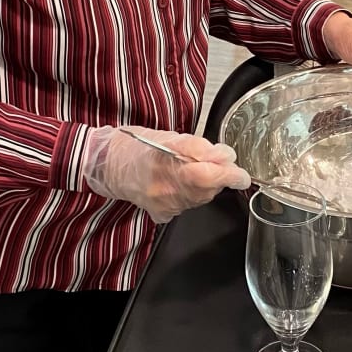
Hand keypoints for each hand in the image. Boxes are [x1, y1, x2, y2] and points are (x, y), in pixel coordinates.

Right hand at [81, 125, 251, 222]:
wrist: (110, 165)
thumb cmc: (138, 144)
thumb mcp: (169, 136)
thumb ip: (198, 147)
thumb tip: (226, 156)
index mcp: (164, 164)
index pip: (206, 175)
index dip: (228, 175)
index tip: (242, 175)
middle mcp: (162, 189)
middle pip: (206, 189)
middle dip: (218, 176)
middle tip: (217, 161)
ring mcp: (161, 205)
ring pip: (200, 199)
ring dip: (206, 185)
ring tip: (193, 169)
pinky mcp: (160, 215)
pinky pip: (187, 205)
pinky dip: (192, 194)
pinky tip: (181, 184)